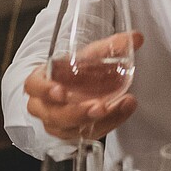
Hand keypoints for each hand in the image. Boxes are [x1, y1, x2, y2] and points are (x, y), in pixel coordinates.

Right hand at [24, 30, 143, 142]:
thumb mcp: (88, 55)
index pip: (33, 86)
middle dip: (77, 113)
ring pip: (70, 129)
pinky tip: (123, 109)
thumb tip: (136, 37)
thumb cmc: (74, 70)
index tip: (60, 91)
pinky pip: (89, 133)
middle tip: (99, 106)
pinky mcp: (74, 133)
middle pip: (53, 114)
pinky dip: (109, 122)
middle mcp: (44, 105)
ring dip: (96, 121)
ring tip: (116, 106)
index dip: (44, 90)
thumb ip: (110, 46)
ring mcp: (57, 122)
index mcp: (39, 82)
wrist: (75, 86)